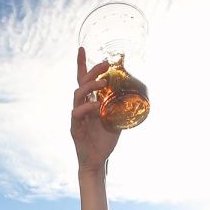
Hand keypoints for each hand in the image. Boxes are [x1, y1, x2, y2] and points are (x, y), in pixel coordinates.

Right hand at [71, 48, 120, 172]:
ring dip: (90, 86)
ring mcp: (77, 116)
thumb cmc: (105, 141)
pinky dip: (88, 108)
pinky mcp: (75, 127)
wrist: (98, 161)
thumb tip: (135, 95)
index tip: (82, 48)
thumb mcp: (117, 120)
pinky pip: (77, 113)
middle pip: (82, 82)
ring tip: (103, 84)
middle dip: (92, 71)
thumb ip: (121, 107)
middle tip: (104, 64)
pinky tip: (98, 107)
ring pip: (78, 94)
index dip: (81, 64)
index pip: (83, 80)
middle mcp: (81, 106)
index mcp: (89, 102)